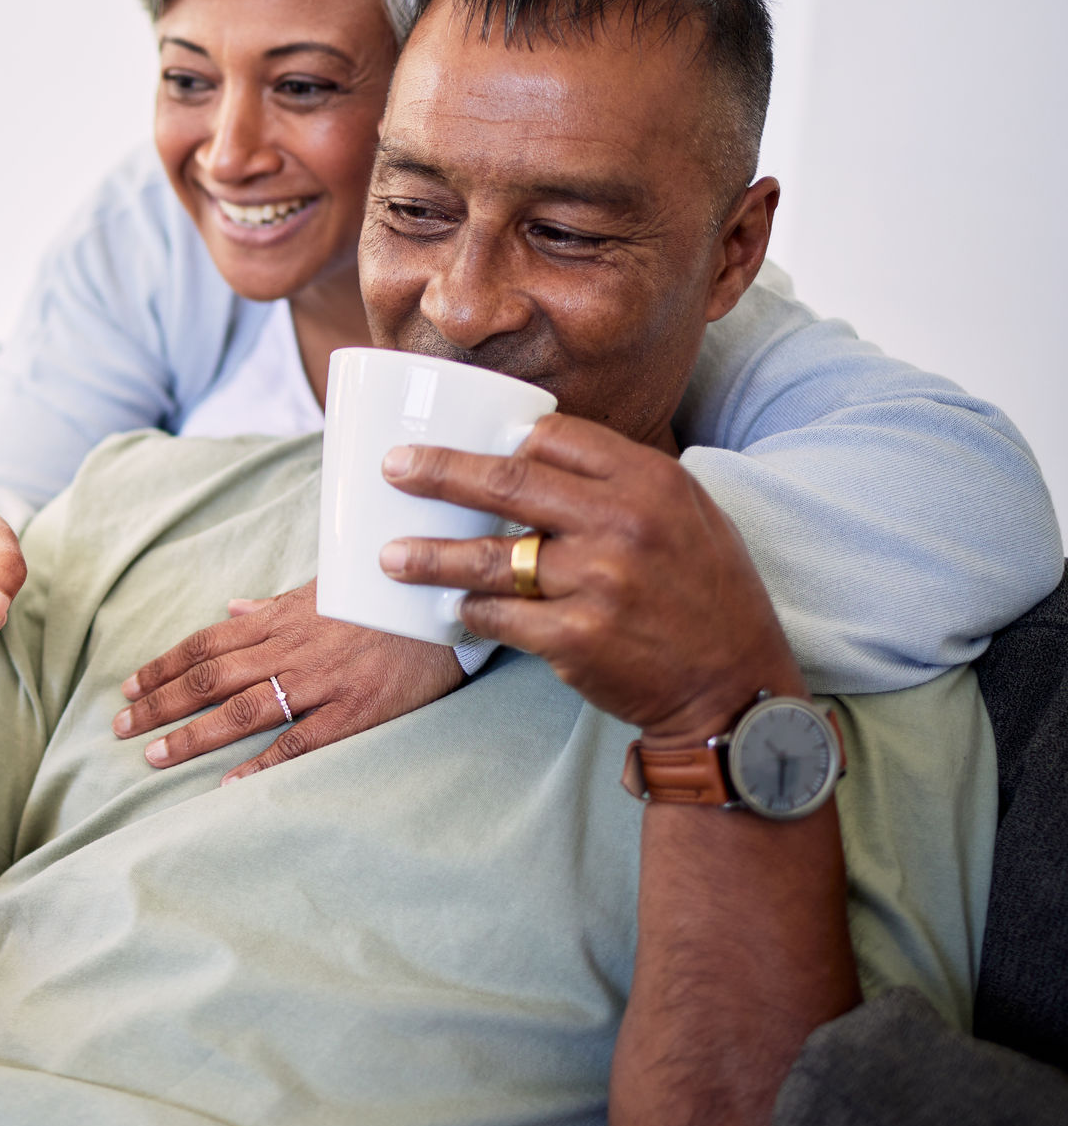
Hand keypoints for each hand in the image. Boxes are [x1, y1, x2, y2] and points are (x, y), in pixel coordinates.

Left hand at [113, 579, 464, 780]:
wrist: (447, 605)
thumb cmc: (381, 599)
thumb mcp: (324, 590)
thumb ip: (273, 605)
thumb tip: (231, 610)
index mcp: (280, 619)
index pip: (205, 644)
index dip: (162, 666)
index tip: (128, 688)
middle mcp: (291, 648)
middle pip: (210, 678)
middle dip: (160, 702)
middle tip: (121, 729)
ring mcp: (321, 682)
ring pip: (243, 710)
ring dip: (193, 735)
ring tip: (155, 756)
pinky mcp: (354, 712)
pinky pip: (299, 743)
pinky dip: (261, 765)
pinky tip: (228, 786)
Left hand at [377, 414, 800, 743]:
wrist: (733, 688)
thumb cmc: (707, 594)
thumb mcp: (687, 514)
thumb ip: (622, 481)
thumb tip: (536, 452)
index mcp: (650, 481)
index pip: (553, 436)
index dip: (504, 439)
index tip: (468, 443)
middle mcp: (623, 523)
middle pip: (506, 482)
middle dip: (438, 472)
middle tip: (393, 468)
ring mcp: (597, 582)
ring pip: (489, 556)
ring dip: (430, 555)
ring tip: (392, 556)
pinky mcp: (576, 638)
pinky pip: (498, 616)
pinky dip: (470, 612)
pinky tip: (451, 610)